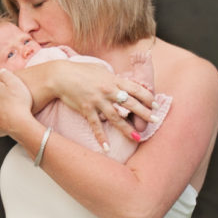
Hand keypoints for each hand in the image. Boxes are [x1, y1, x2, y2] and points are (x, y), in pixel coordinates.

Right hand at [42, 57, 156, 139]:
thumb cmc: (81, 70)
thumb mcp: (101, 69)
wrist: (61, 75)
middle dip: (145, 113)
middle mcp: (108, 91)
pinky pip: (96, 126)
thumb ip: (112, 77)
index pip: (136, 89)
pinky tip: (107, 147)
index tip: (155, 104)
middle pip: (131, 104)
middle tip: (156, 120)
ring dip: (127, 129)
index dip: (147, 97)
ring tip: (137, 138)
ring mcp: (97, 101)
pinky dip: (101, 137)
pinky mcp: (87, 109)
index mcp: (113, 80)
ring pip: (116, 117)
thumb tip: (121, 82)